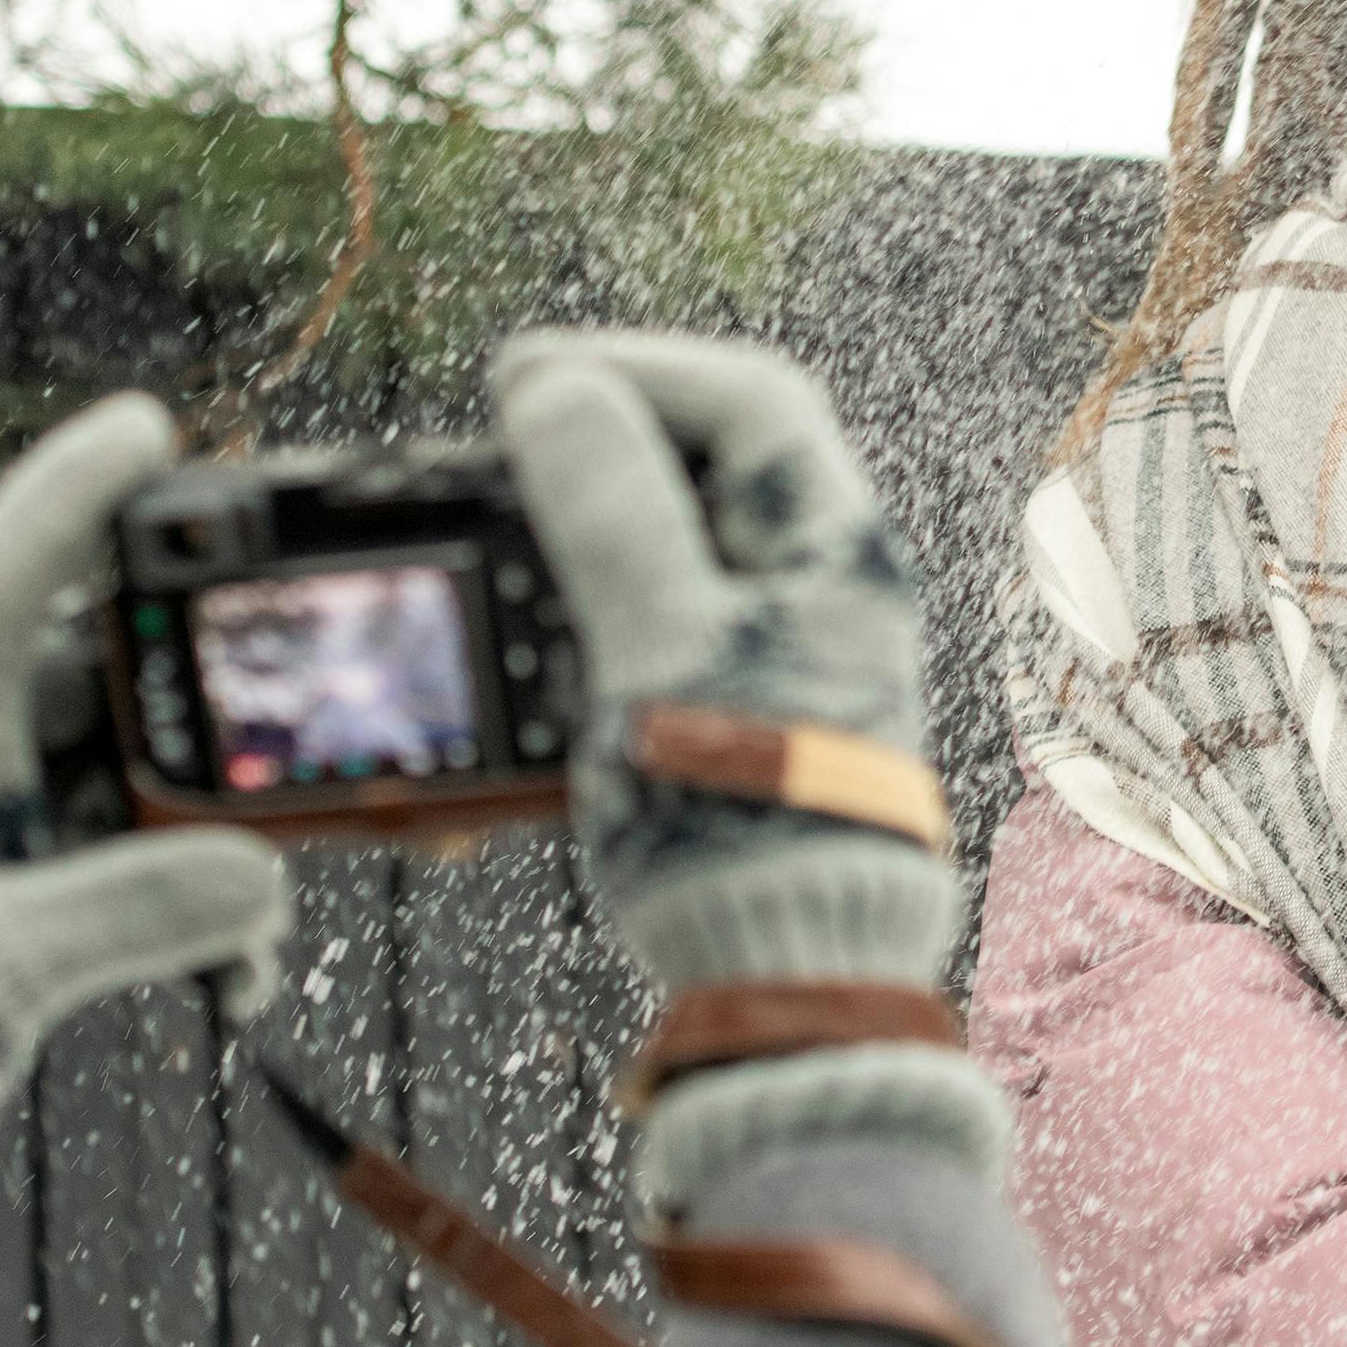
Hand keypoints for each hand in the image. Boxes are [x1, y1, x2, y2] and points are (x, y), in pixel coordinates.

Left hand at [0, 393, 294, 1173]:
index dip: (69, 495)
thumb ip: (114, 918)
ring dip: (221, 837)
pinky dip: (203, 927)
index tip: (148, 426)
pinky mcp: (20, 914)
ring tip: (267, 904)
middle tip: (291, 715)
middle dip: (208, 701)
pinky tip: (234, 986)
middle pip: (108, 679)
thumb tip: (254, 881)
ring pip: (138, 786)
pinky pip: (140, 884)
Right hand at [488, 330, 994, 1216]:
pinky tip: (546, 629)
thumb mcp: (657, 642)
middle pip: (721, 462)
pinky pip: (678, 620)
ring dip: (600, 520)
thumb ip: (609, 509)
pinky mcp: (758, 715)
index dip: (636, 366)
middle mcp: (833, 589)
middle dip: (610, 435)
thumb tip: (557, 383)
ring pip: (693, 541)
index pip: (748, 396)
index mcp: (837, 549)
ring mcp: (800, 652)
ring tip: (510, 527)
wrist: (793, 980)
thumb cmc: (741, 815)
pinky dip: (605, 604)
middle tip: (509, 440)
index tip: (528, 377)